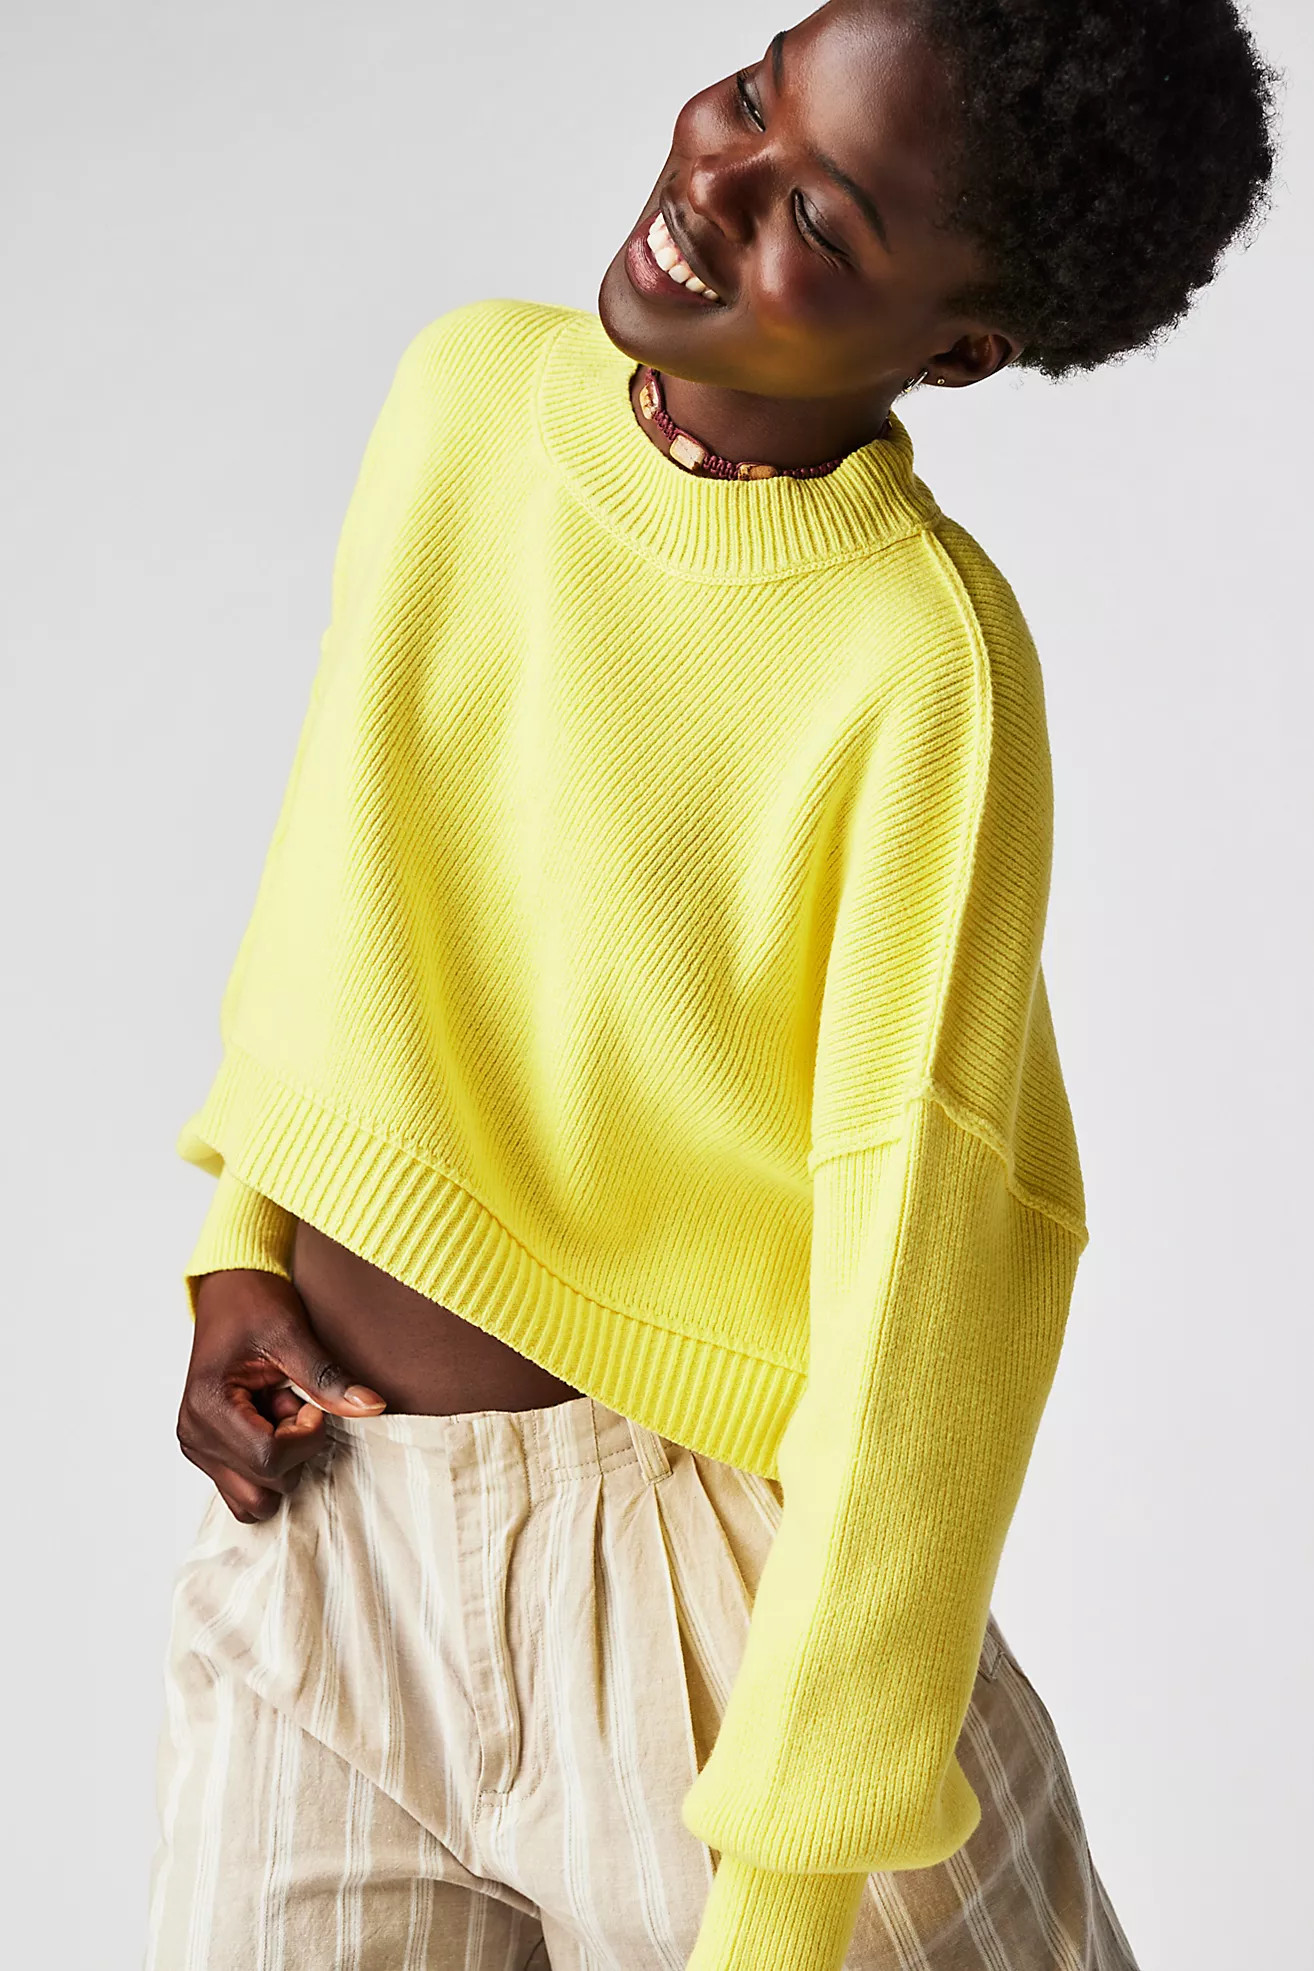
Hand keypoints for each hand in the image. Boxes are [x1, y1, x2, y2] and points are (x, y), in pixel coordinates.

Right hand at [178, 1268, 385, 1521]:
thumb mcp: (293, 1333)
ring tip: (279, 1412)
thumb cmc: (254, 1303)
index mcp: (207, 1406)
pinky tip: (271, 1421)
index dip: (305, 1436)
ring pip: (252, 1500)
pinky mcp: (209, 1449)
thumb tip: (373, 1407)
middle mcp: (194, 1435)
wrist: (231, 1288)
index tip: (309, 1401)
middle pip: (261, 1490)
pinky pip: (245, 1485)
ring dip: (278, 1462)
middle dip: (292, 1452)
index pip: (268, 1460)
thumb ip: (329, 1377)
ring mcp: (198, 1446)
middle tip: (292, 1403)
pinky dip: (268, 1464)